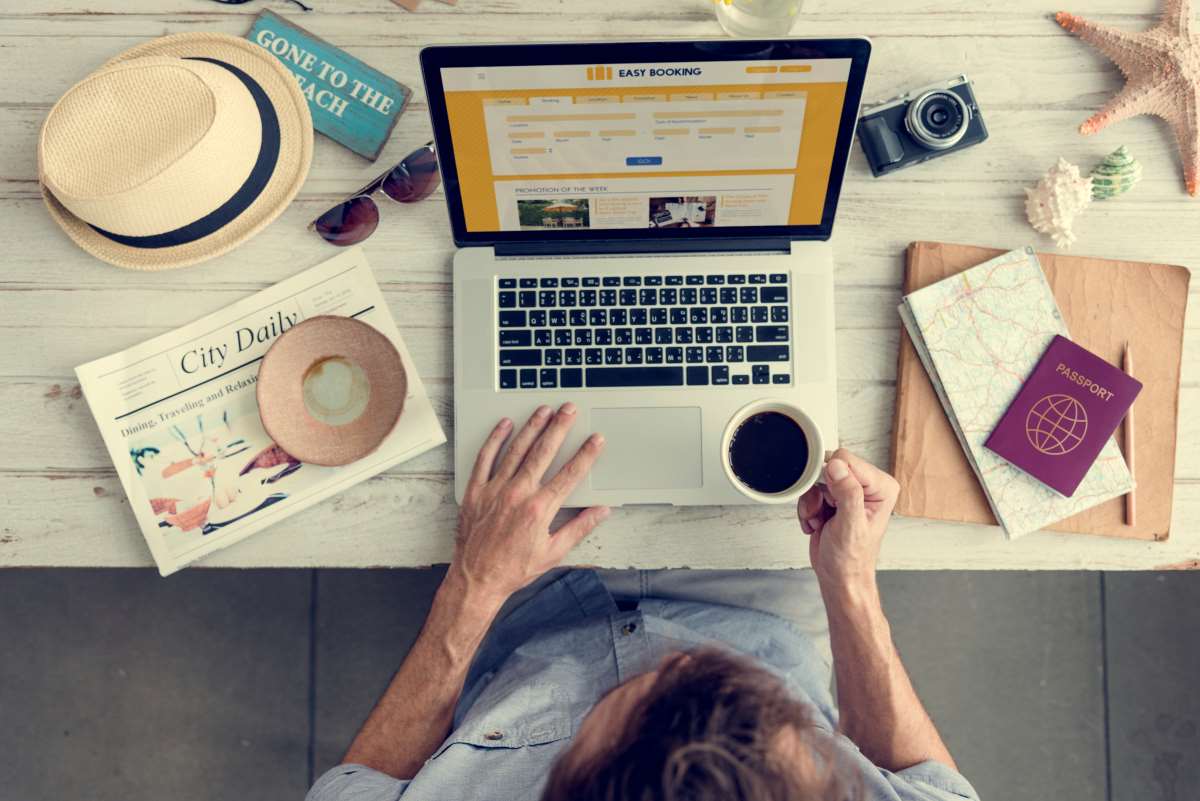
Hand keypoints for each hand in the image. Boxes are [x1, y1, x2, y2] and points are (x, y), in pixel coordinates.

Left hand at [452, 403, 607, 604]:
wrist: (476, 579)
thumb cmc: (513, 569)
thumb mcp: (553, 553)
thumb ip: (579, 528)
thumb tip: (601, 512)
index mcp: (540, 509)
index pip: (570, 474)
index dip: (586, 454)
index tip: (596, 439)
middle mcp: (518, 494)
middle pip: (544, 452)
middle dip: (559, 427)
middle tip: (569, 410)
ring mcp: (495, 490)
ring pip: (516, 450)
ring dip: (532, 427)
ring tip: (543, 410)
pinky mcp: (476, 491)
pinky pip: (485, 458)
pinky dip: (495, 440)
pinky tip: (504, 425)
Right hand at [797, 448, 898, 586]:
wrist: (839, 578)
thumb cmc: (850, 560)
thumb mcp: (850, 526)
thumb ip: (847, 493)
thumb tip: (837, 465)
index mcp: (881, 488)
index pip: (848, 461)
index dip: (832, 480)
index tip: (831, 503)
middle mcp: (868, 487)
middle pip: (830, 468)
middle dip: (820, 493)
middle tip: (826, 515)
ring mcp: (849, 492)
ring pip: (816, 480)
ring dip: (812, 503)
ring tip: (822, 523)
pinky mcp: (833, 499)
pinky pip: (810, 491)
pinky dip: (808, 509)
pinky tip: (818, 524)